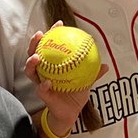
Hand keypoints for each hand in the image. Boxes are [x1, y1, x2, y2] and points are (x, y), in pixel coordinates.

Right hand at [24, 23, 107, 137]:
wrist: (70, 112)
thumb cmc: (75, 93)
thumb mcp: (86, 81)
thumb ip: (93, 73)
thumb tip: (106, 65)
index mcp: (53, 64)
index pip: (51, 46)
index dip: (53, 34)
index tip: (59, 24)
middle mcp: (44, 71)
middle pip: (34, 53)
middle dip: (35, 43)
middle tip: (40, 35)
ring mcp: (41, 82)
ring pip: (31, 70)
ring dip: (32, 62)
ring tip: (36, 57)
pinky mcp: (42, 94)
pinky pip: (41, 89)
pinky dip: (43, 85)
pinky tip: (48, 82)